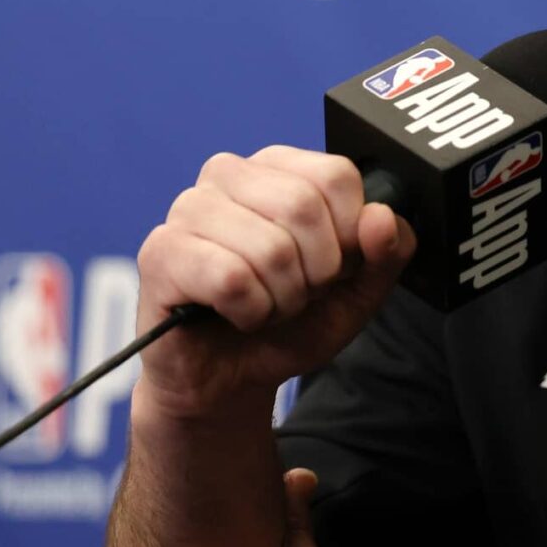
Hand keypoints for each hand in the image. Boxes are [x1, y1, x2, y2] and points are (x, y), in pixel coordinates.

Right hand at [135, 146, 415, 418]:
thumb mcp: (357, 292)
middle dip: (316, 273)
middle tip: (296, 294)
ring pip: (270, 248)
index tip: (332, 267)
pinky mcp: (162, 251)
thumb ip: (385, 253)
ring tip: (264, 306)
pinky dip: (250, 313)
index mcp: (278, 167)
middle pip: (303, 207)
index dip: (348, 237)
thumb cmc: (288, 324)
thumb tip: (382, 217)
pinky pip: (231, 279)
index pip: (336, 176)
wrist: (231, 379)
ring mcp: (189, 208)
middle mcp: (228, 174)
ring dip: (282, 299)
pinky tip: (235, 315)